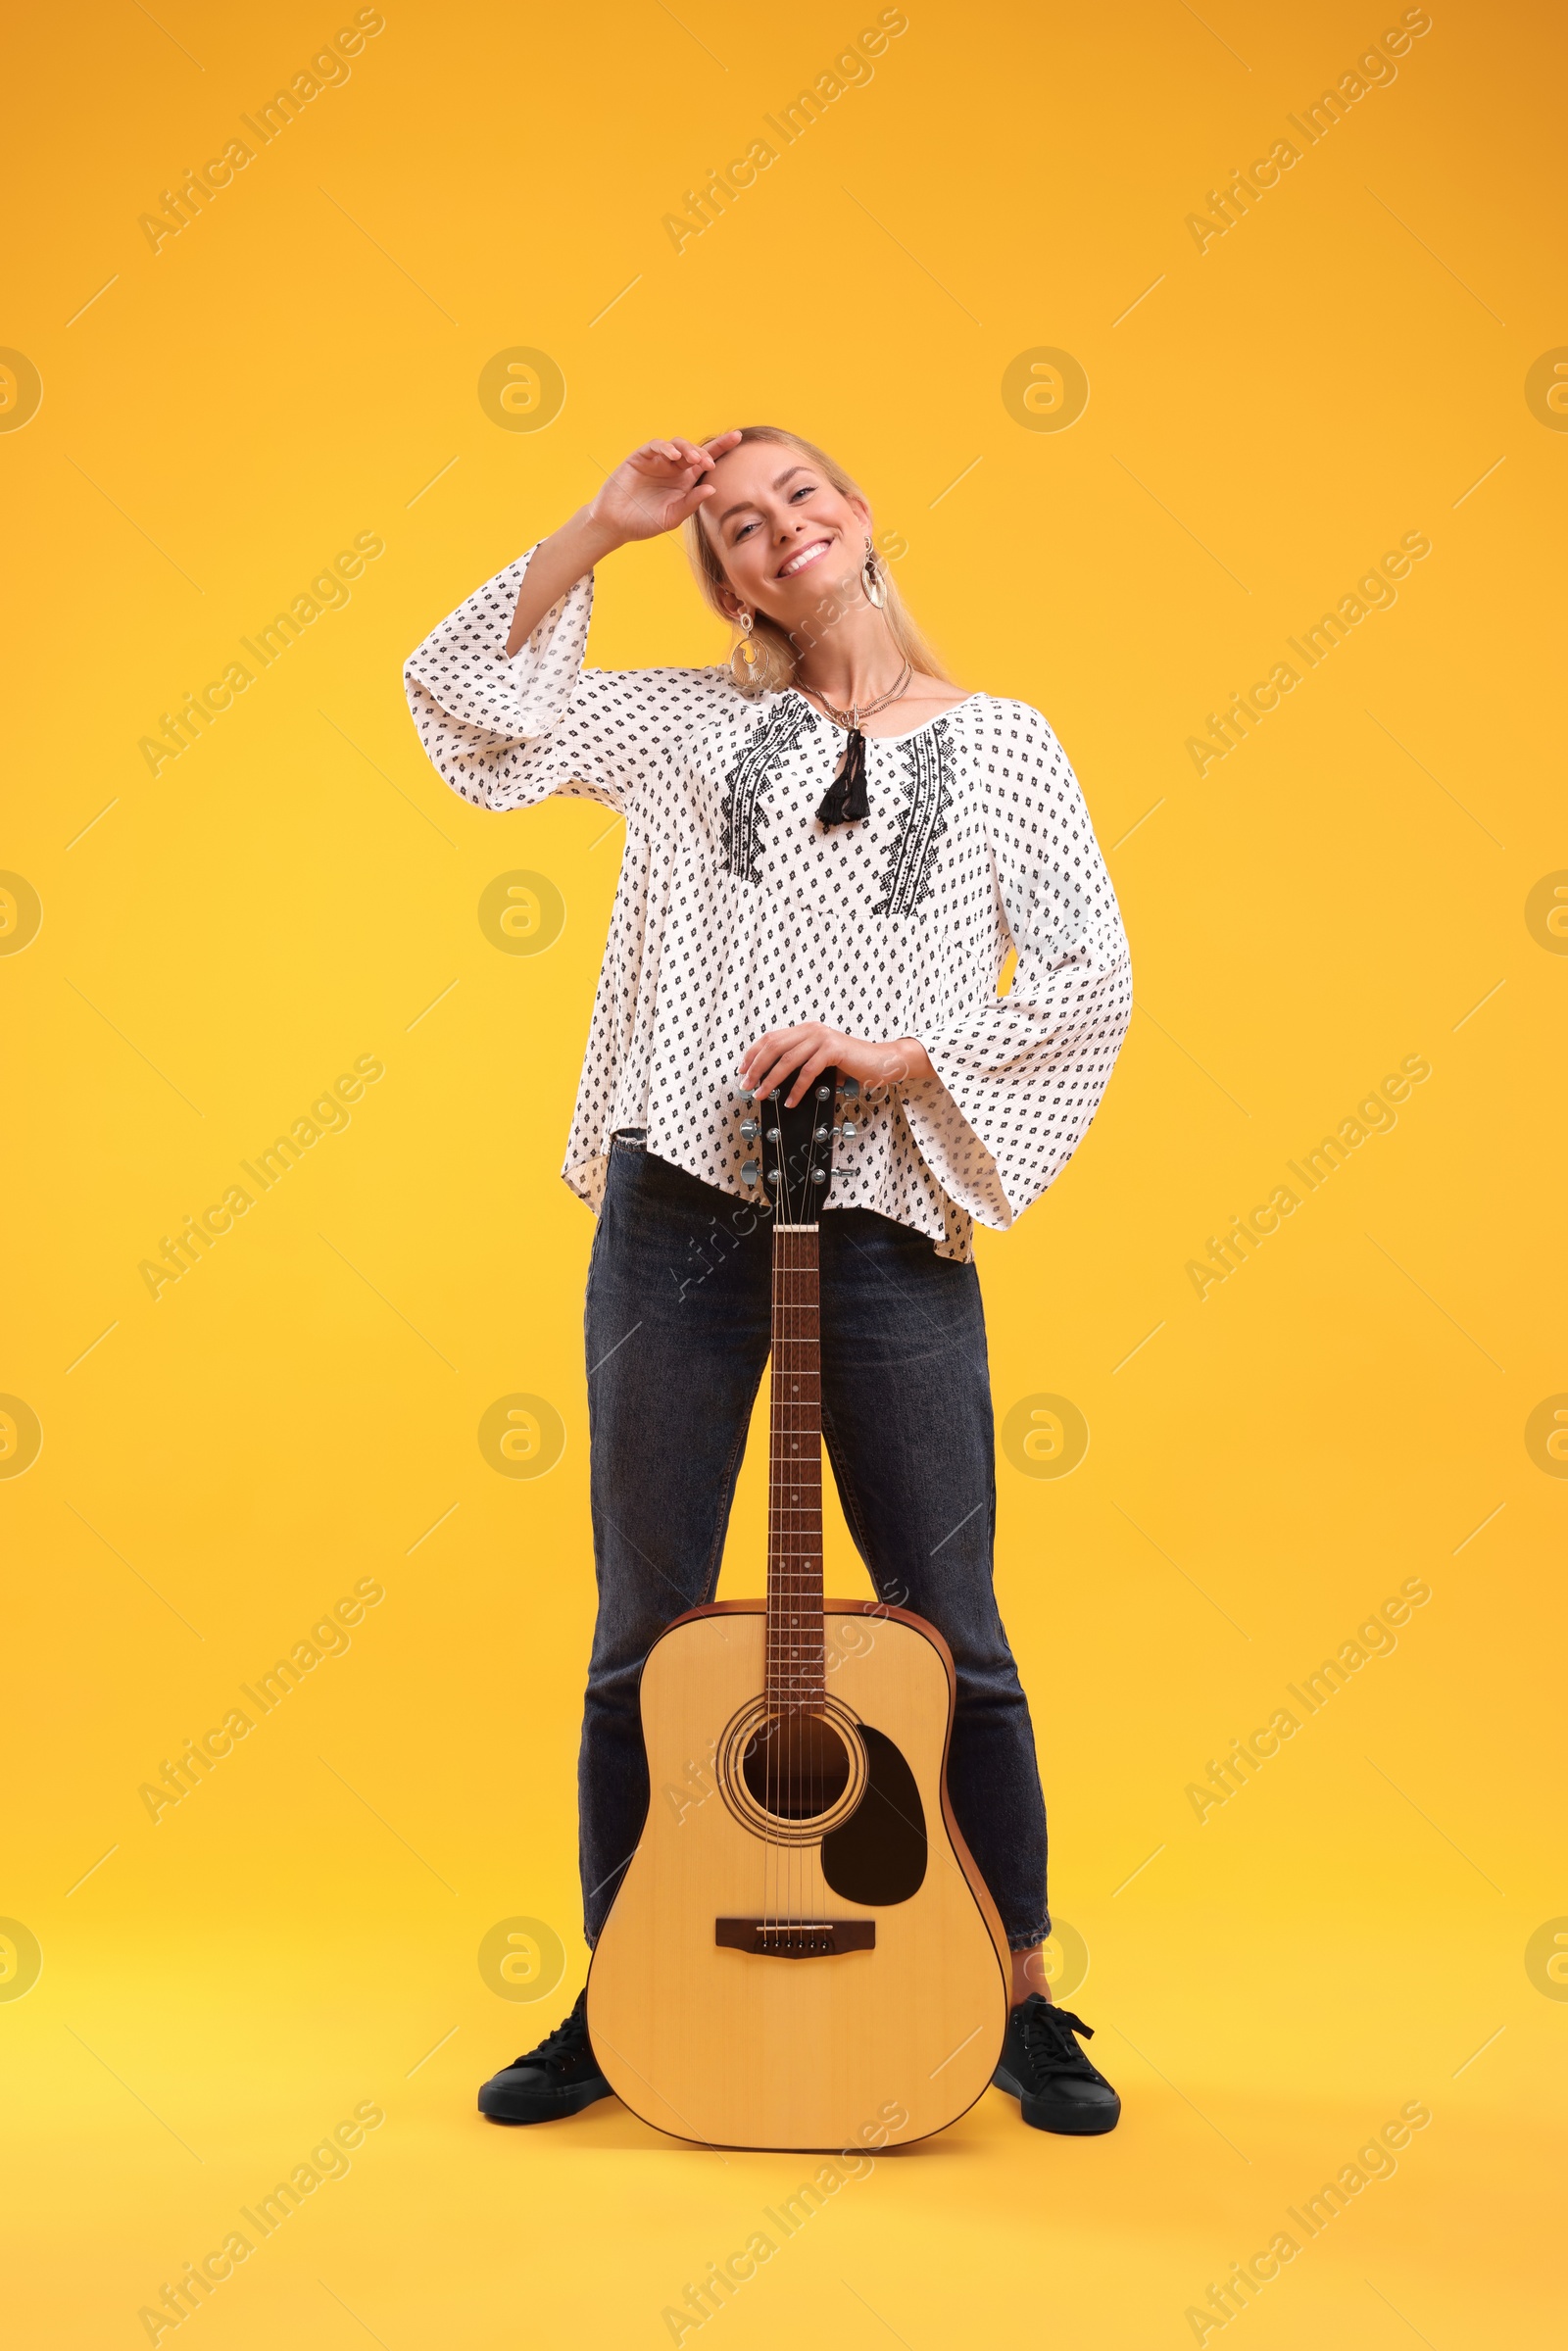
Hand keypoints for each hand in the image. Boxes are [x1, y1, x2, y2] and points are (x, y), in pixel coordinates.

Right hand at [584, 432, 742, 546]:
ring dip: (688, 449)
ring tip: (694, 459)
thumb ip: (691, 503)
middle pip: (694, 450)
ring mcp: (658, 461)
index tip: (738, 439)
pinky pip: (656, 446)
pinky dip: (666, 448)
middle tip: (710, 463)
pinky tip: (672, 457)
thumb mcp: (672, 517)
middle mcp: (674, 468)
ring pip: (678, 445)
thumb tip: (712, 488)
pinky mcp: (641, 457)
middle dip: (705, 452)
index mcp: (685, 482)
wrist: (615, 524)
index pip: (706, 461)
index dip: (721, 448)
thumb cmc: (644, 523)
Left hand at [738, 1023, 933, 1108]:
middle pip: (773, 1047)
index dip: (753, 1054)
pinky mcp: (833, 1050)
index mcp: (805, 1030)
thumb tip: (773, 1081)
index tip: (742, 1070)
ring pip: (787, 1060)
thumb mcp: (820, 1061)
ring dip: (771, 1080)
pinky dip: (796, 1089)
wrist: (881, 1062)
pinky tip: (791, 1101)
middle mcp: (811, 1030)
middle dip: (756, 1068)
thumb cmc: (850, 1064)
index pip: (770, 1038)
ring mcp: (822, 1038)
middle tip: (747, 1086)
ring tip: (762, 1095)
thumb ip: (800, 1064)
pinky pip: (808, 1072)